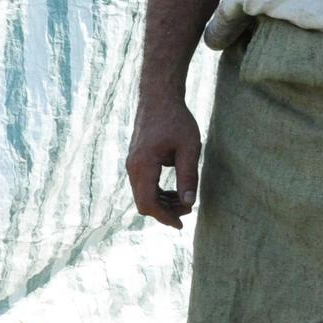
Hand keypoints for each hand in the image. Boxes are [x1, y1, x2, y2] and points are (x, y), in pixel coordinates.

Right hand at [127, 97, 202, 228]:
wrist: (159, 98)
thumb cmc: (176, 120)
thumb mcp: (189, 148)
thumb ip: (188, 177)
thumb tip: (189, 203)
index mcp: (143, 165)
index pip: (149, 203)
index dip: (165, 217)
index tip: (181, 224)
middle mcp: (133, 167)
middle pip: (143, 203)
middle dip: (165, 211)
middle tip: (188, 209)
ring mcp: (132, 164)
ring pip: (143, 196)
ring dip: (162, 203)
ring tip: (184, 200)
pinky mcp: (136, 162)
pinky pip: (144, 186)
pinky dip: (158, 193)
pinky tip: (175, 191)